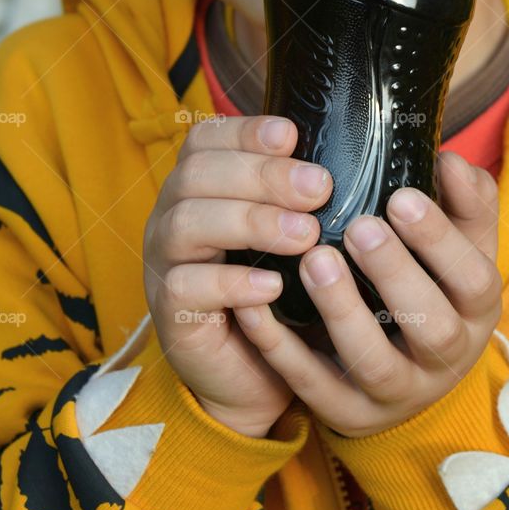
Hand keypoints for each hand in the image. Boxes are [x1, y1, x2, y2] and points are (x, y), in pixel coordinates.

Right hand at [143, 114, 331, 437]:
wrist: (253, 376)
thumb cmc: (278, 293)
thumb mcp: (290, 235)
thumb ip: (300, 197)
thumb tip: (343, 163)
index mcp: (198, 187)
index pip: (206, 140)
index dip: (245, 132)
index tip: (291, 136)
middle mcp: (173, 217)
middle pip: (197, 175)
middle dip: (261, 176)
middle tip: (319, 189)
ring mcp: (165, 263)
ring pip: (187, 224)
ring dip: (251, 222)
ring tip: (306, 236)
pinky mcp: (169, 312)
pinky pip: (186, 287)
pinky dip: (232, 282)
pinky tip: (274, 285)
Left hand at [233, 151, 501, 436]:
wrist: (406, 376)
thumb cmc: (432, 288)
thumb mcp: (461, 247)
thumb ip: (465, 202)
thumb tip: (449, 161)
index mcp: (475, 313)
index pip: (473, 280)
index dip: (441, 241)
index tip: (401, 197)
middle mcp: (444, 360)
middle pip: (431, 328)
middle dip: (396, 275)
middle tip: (360, 228)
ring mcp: (395, 394)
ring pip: (373, 363)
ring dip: (342, 310)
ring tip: (314, 259)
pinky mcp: (346, 413)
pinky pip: (311, 385)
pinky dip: (280, 348)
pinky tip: (252, 303)